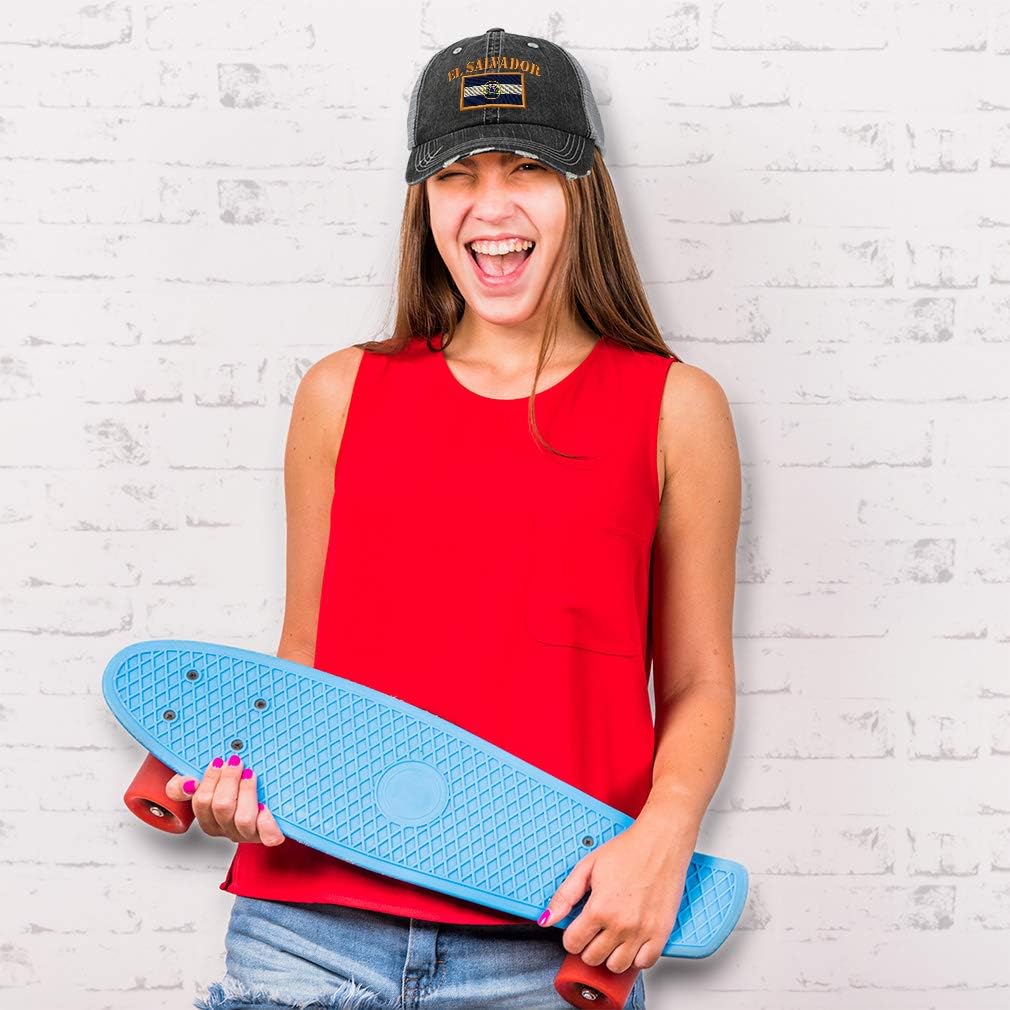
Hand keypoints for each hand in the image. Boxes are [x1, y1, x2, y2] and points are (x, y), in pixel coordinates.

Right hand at [164, 754, 285, 845]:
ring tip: (250, 774)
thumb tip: (187, 783)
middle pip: (222, 807)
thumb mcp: (206, 783)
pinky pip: (267, 835)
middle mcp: (226, 828)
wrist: (265, 802)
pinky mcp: (266, 836)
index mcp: (208, 818)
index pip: (201, 802)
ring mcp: (246, 833)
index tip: (218, 762)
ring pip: (243, 818)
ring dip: (247, 791)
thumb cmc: (234, 790)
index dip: (209, 780)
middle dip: (229, 779)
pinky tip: (266, 806)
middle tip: (236, 762)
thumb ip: (183, 784)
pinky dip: (267, 822)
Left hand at [537, 814, 694, 972]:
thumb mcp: (587, 866)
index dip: (571, 937)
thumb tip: (546, 919)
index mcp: (599, 908)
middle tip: (594, 930)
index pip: (573, 944)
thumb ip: (564, 896)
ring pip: (617, 966)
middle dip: (588, 946)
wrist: (660, 843)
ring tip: (611, 937)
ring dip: (610, 955)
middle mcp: (621, 924)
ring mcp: (642, 932)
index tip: (577, 929)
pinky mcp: (661, 934)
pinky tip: (631, 941)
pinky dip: (635, 957)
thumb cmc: (627, 850)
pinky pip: (644, 964)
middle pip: (593, 958)